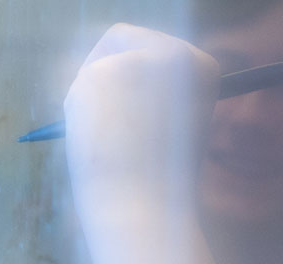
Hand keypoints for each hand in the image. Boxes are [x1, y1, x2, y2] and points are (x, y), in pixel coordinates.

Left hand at [63, 23, 220, 229]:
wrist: (145, 207)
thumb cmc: (163, 179)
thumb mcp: (179, 125)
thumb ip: (159, 94)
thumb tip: (124, 83)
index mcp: (203, 66)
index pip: (158, 46)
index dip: (139, 75)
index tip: (137, 110)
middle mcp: (176, 51)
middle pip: (123, 38)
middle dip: (109, 71)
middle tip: (109, 118)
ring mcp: (135, 58)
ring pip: (97, 62)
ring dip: (95, 94)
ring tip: (112, 137)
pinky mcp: (99, 72)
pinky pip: (79, 83)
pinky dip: (79, 109)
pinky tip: (95, 137)